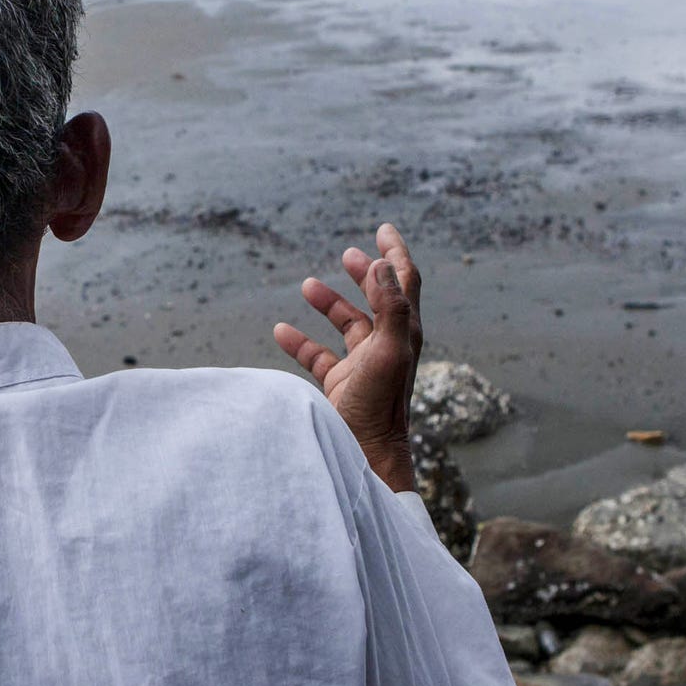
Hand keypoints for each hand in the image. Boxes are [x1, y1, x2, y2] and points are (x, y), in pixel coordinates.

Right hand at [274, 223, 422, 491]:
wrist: (365, 455)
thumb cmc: (379, 405)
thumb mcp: (389, 351)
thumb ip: (390, 307)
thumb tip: (380, 265)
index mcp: (404, 333)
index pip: (404, 282)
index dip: (395, 254)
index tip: (383, 229)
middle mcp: (386, 346)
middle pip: (378, 299)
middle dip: (365, 273)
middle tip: (348, 254)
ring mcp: (362, 366)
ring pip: (346, 325)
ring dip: (329, 303)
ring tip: (307, 286)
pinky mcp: (340, 385)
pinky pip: (317, 356)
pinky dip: (300, 341)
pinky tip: (281, 330)